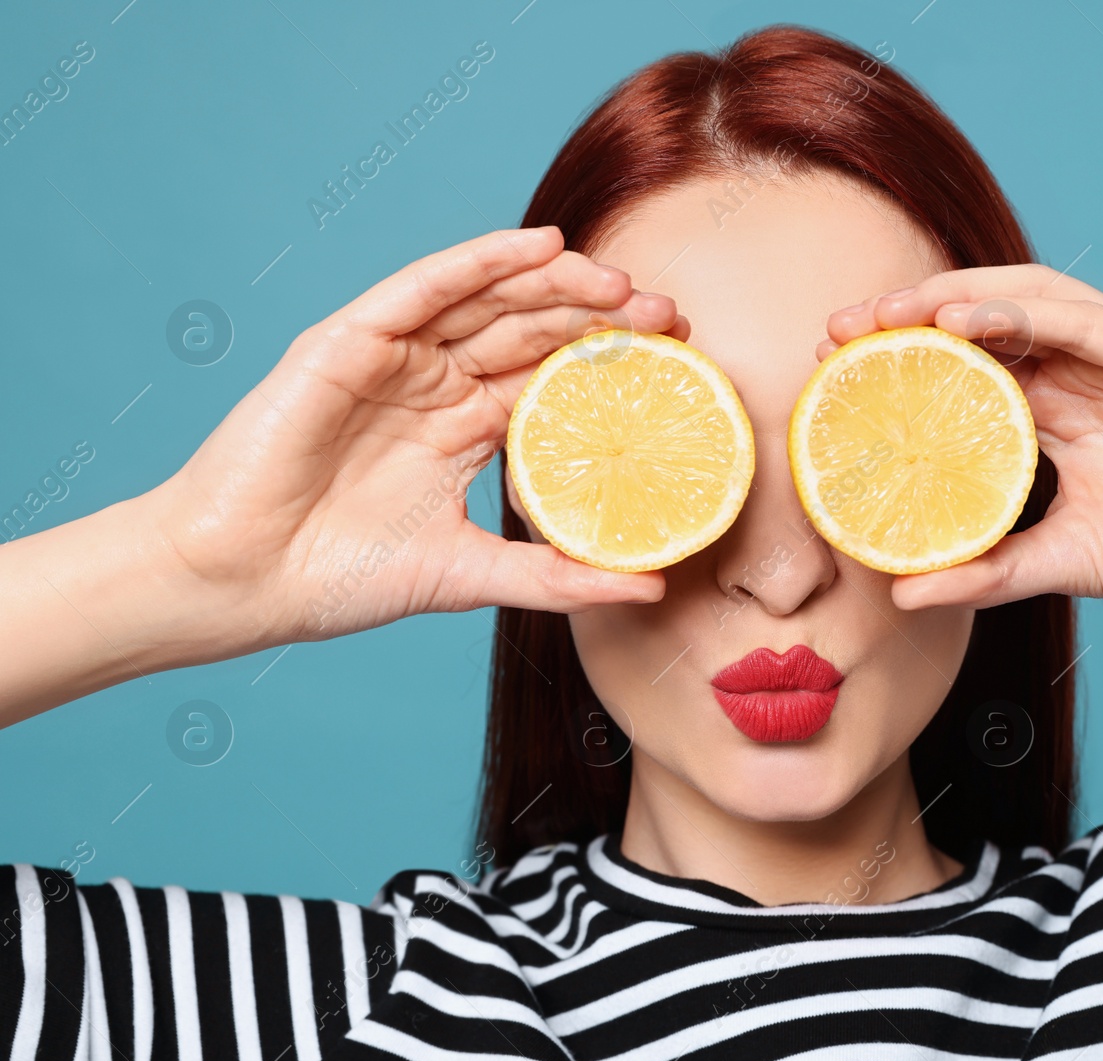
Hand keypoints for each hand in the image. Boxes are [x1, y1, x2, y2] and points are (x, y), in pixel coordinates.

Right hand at [141, 227, 672, 652]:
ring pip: (489, 301)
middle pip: (532, 332)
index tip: (681, 359)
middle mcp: (435, 385)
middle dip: (601, 318)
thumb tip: (651, 589)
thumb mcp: (471, 574)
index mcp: (462, 429)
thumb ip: (559, 577)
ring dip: (556, 283)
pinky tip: (540, 248)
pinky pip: (424, 288)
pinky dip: (481, 262)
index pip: (551, 379)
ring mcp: (394, 359)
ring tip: (619, 280)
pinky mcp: (349, 341)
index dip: (612, 363)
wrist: (241, 582)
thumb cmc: (339, 577)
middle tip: (668, 316)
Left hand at [821, 265, 1102, 633]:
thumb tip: (904, 592)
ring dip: (954, 300)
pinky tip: (964, 320)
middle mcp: (1091, 373)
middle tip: (837, 331)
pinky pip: (1089, 322)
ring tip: (889, 314)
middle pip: (987, 321)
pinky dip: (1024, 313)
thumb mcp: (1062, 562)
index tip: (834, 367)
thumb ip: (988, 569)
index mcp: (1065, 411)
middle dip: (909, 316)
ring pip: (1030, 303)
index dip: (904, 356)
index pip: (971, 364)